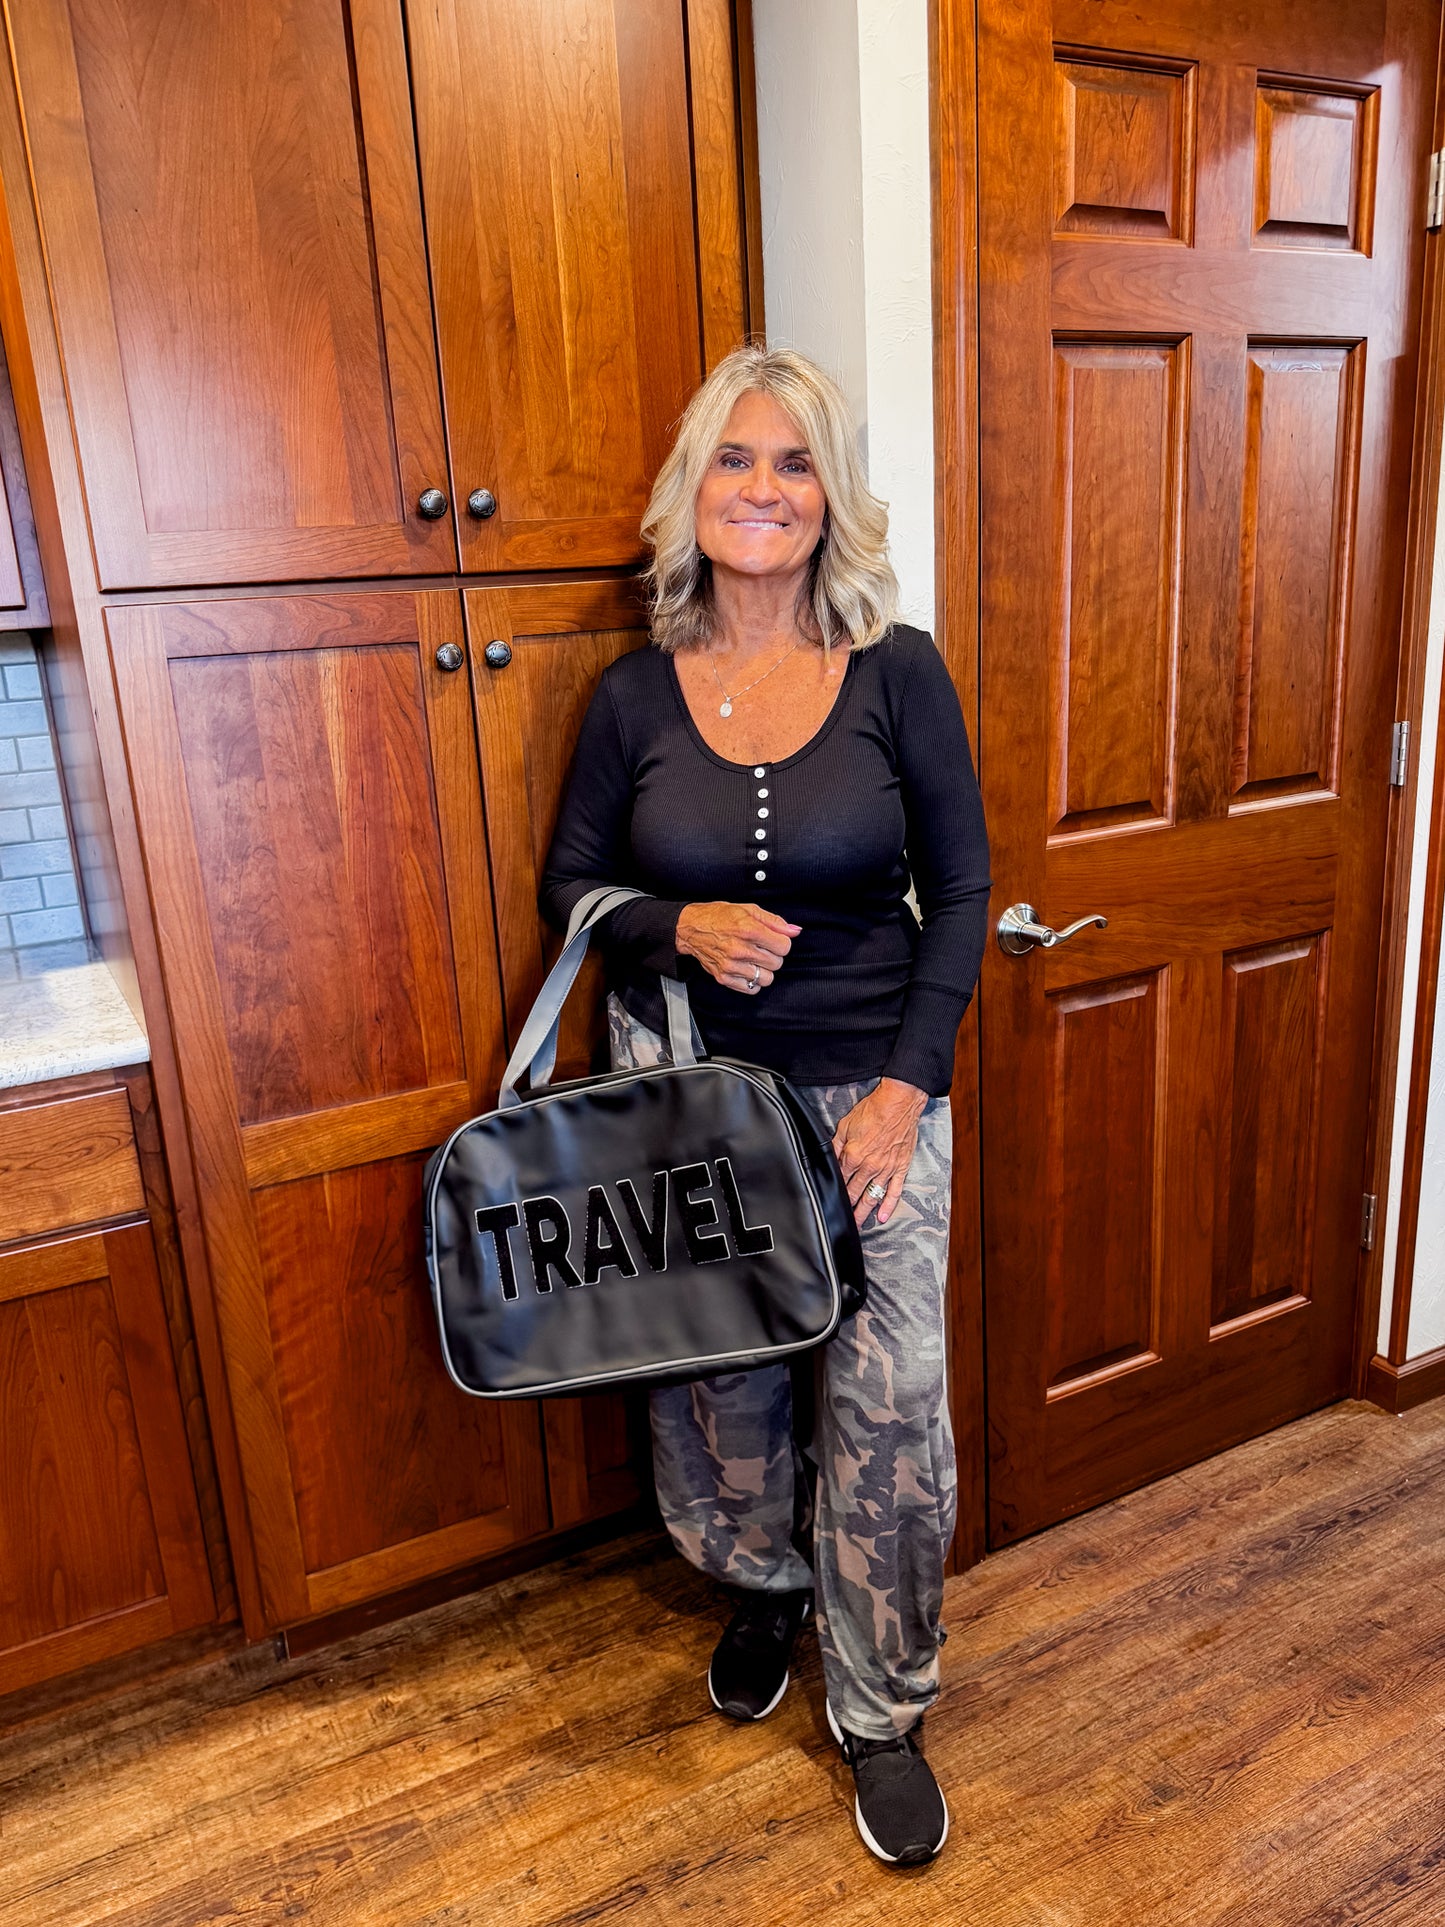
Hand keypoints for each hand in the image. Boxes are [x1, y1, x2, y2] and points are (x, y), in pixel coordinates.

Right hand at [675, 901, 801, 994]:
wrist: (691, 928)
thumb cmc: (719, 917)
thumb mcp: (748, 910)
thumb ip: (774, 921)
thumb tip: (794, 931)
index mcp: (748, 930)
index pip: (784, 947)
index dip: (781, 942)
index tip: (774, 940)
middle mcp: (740, 949)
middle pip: (777, 963)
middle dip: (773, 955)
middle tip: (762, 948)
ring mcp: (731, 966)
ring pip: (767, 978)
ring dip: (764, 969)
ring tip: (755, 959)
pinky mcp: (724, 977)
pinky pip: (751, 989)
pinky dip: (753, 981)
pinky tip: (747, 969)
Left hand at [832, 1078, 927, 1226]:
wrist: (898, 1104)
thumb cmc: (874, 1110)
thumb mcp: (846, 1125)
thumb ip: (836, 1144)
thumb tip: (828, 1157)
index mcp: (853, 1156)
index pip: (840, 1179)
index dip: (834, 1189)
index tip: (830, 1199)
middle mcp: (869, 1167)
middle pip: (854, 1192)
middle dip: (846, 1207)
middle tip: (840, 1218)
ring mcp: (886, 1170)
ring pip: (872, 1197)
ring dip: (863, 1212)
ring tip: (856, 1224)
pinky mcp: (900, 1168)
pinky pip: (894, 1192)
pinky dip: (888, 1206)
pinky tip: (882, 1216)